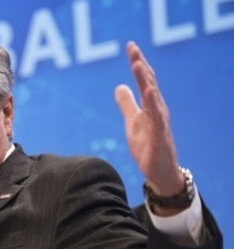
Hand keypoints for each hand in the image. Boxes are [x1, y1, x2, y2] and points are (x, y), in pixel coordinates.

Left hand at [115, 42, 185, 214]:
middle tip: (133, 48)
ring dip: (146, 80)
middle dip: (141, 65)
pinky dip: (153, 104)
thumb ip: (127, 104)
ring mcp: (160, 122)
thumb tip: (119, 86)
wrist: (159, 172)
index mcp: (150, 106)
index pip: (144, 80)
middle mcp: (157, 110)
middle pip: (149, 83)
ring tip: (138, 64)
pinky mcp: (160, 136)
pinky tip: (149, 91)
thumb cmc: (148, 146)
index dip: (138, 63)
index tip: (131, 46)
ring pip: (153, 97)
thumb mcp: (132, 122)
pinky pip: (157, 117)